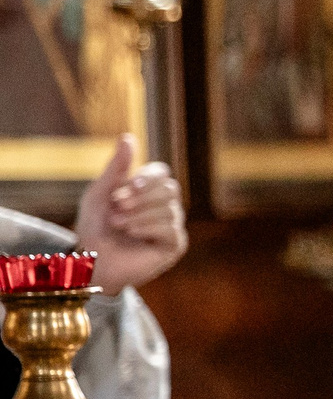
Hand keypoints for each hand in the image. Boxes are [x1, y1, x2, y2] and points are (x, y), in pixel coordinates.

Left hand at [74, 134, 186, 295]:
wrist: (91, 261)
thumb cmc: (94, 227)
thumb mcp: (100, 193)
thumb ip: (116, 167)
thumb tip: (128, 137)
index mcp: (148, 192)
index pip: (161, 173)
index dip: (146, 178)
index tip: (127, 187)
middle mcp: (164, 207)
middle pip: (168, 189)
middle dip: (140, 197)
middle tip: (117, 208)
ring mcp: (172, 226)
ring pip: (169, 208)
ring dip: (139, 215)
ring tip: (119, 224)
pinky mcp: (175, 245)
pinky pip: (171, 228)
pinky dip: (148, 227)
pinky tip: (133, 234)